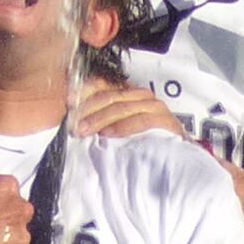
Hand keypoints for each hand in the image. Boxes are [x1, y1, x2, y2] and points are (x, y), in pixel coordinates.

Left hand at [66, 76, 188, 147]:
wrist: (176, 159)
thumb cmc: (141, 145)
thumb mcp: (116, 129)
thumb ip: (101, 121)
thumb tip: (75, 119)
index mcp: (127, 94)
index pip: (103, 84)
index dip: (84, 91)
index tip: (68, 102)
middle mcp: (141, 96)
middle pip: (110, 96)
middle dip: (89, 110)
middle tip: (75, 125)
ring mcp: (155, 107)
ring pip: (123, 106)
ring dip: (102, 118)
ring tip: (87, 130)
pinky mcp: (167, 121)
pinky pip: (143, 120)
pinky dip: (125, 126)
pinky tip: (110, 134)